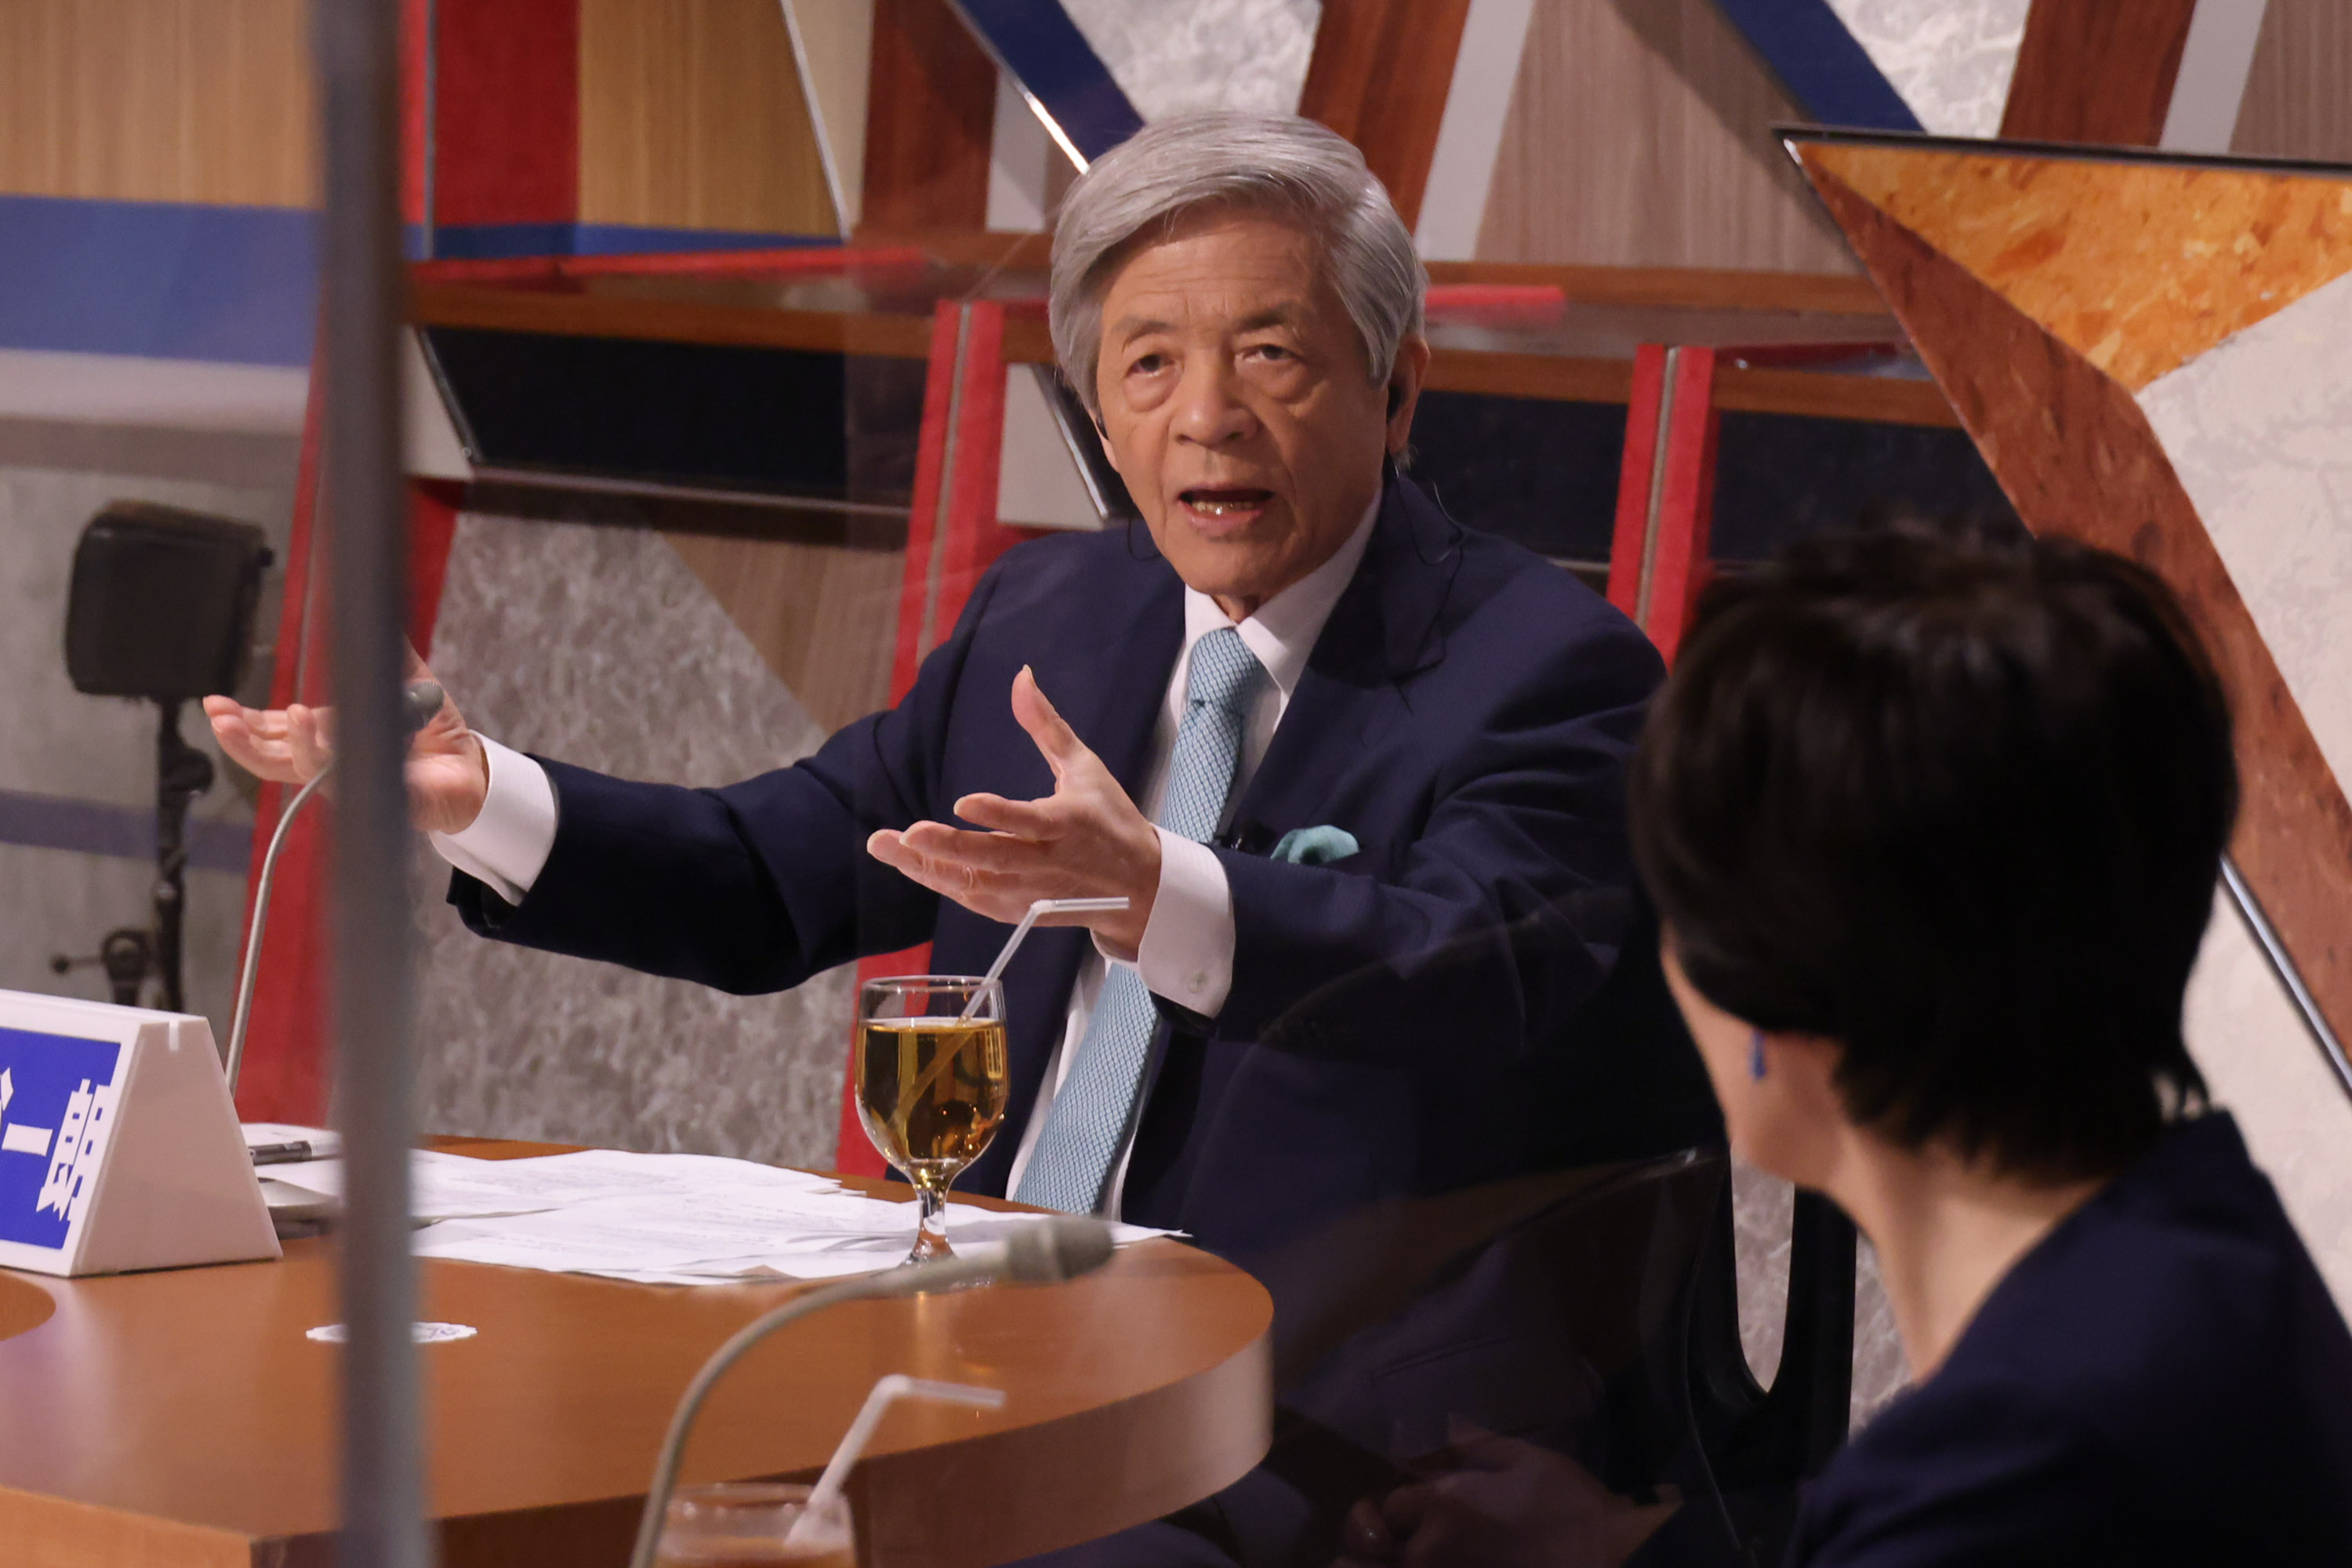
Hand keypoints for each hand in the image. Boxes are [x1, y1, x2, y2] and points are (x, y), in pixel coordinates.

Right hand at [202, 649, 490, 836]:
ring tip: (275, 716)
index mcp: (327, 737)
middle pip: (275, 757)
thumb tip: (371, 609)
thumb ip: (389, 654)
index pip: (274, 733)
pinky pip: (349, 782)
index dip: (243, 724)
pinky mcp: (382, 798)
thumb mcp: (409, 683)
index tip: (215, 706)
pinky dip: (329, 759)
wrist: (470, 768)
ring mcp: (353, 783)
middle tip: (220, 718)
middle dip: (244, 739)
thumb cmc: (432, 730)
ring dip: (291, 745)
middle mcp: (332, 763)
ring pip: (307, 771)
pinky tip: (317, 732)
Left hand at [866, 666, 1160, 954]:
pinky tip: (910, 863)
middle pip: (992, 858)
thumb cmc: (1109, 819)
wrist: (1138, 886)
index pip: (1028, 822)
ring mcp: (1030, 891)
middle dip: (945, 848)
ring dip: (928, 867)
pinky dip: (941, 883)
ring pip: (975, 883)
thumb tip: (1021, 677)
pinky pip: (974, 899)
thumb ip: (1046, 725)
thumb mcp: (1085, 766)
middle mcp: (1047, 862)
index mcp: (1067, 824)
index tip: (962, 802)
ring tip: (886, 847)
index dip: (996, 815)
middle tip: (904, 834)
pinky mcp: (1019, 910)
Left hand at [1335, 1423, 1677, 1567]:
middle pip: (1364, 1551)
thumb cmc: (1567, 1506)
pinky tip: (1431, 1567)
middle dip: (1369, 1541)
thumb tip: (1426, 1440)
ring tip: (1383, 1559)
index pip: (1391, 1505)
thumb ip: (1465, 1446)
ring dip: (1379, 1565)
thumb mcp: (1518, 1458)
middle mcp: (1429, 1555)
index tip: (1420, 1500)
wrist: (1609, 1559)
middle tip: (1382, 1540)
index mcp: (1439, 1508)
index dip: (1403, 1502)